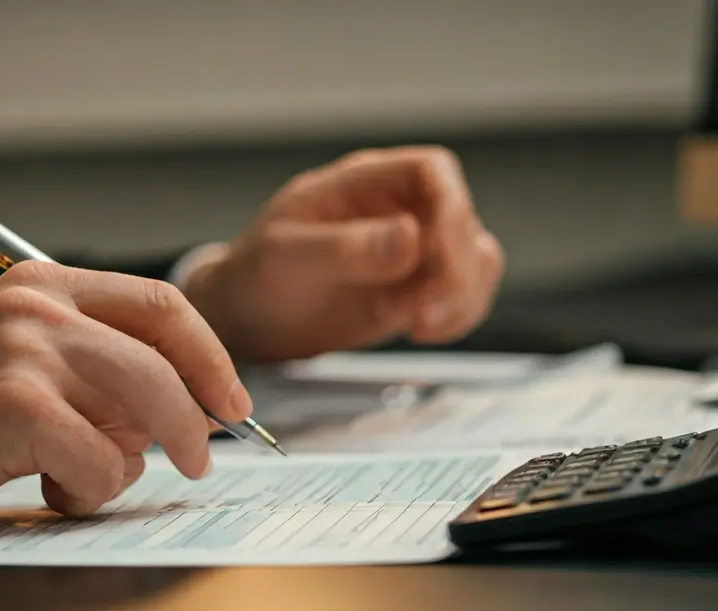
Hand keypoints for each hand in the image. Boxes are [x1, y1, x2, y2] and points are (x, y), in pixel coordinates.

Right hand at [0, 261, 250, 533]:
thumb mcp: (10, 362)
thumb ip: (87, 369)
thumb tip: (170, 408)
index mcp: (42, 283)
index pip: (161, 303)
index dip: (208, 355)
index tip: (229, 400)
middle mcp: (39, 303)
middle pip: (167, 352)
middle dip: (200, 415)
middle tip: (201, 459)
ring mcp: (28, 349)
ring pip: (147, 407)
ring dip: (135, 462)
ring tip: (88, 481)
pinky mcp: (18, 406)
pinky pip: (103, 460)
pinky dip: (90, 490)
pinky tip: (47, 492)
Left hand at [183, 146, 503, 361]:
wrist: (245, 319)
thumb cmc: (255, 275)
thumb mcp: (286, 257)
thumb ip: (346, 248)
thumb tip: (410, 238)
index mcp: (362, 183)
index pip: (432, 171)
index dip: (450, 205)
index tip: (437, 252)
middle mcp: (394, 210)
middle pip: (461, 219)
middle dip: (457, 266)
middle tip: (426, 309)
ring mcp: (410, 253)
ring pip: (473, 259)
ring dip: (463, 294)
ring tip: (419, 324)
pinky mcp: (412, 291)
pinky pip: (460, 296)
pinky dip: (457, 316)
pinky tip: (420, 332)